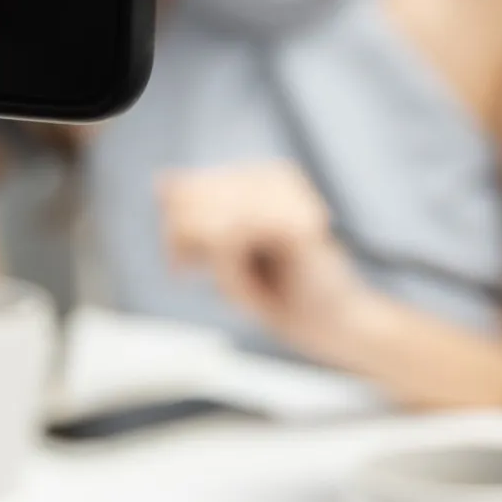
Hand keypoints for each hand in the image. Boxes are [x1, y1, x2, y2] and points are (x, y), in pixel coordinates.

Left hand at [157, 161, 376, 362]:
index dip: (178, 233)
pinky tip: (257, 291)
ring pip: (205, 224)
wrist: (338, 327)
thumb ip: (194, 215)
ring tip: (252, 287)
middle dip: (196, 253)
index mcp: (260, 176)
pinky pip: (226, 240)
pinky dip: (232, 276)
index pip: (184, 190)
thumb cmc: (285, 293)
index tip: (195, 266)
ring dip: (221, 271)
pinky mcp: (295, 222)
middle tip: (230, 283)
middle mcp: (274, 175)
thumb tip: (162, 180)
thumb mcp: (223, 254)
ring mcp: (288, 194)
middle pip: (188, 205)